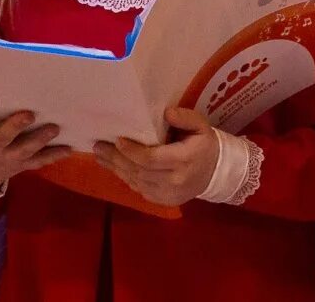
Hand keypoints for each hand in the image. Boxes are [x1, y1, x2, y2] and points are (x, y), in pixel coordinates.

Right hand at [0, 90, 63, 198]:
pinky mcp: (21, 165)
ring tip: (55, 127)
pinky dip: (54, 156)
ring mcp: (6, 159)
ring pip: (24, 150)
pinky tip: (71, 147)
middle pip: (1, 139)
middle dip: (14, 127)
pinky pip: (39, 162)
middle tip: (29, 114)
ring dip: (40, 140)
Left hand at [99, 107, 224, 208]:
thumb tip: (166, 113)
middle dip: (116, 159)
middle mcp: (174, 180)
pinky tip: (115, 167)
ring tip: (101, 156)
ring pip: (136, 181)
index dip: (132, 151)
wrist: (215, 173)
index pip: (151, 158)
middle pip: (139, 170)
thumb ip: (185, 117)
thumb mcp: (201, 126)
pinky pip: (139, 189)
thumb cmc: (204, 145)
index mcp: (183, 160)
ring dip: (116, 168)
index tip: (117, 140)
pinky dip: (126, 177)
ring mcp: (167, 194)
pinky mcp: (163, 201)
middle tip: (99, 147)